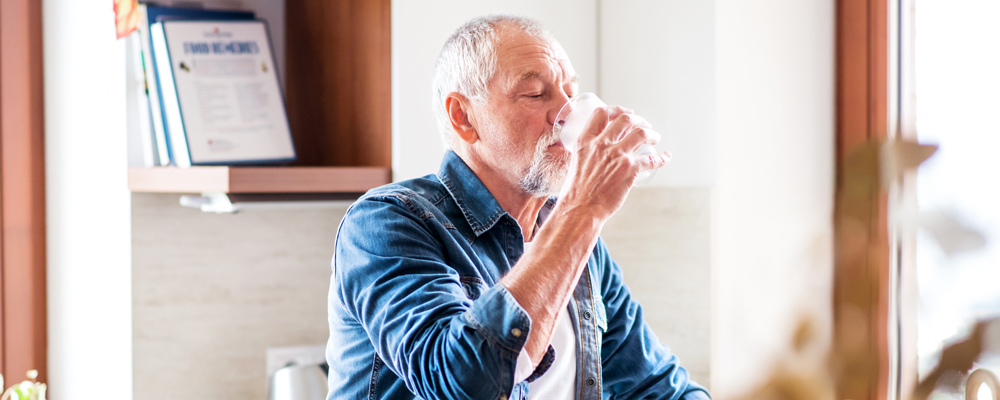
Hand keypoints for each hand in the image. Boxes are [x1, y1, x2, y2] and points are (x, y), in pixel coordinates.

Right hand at [557, 106, 668, 221]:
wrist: (580, 209)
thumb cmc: (576, 192)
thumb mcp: (576, 164)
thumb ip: (587, 155)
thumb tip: (597, 154)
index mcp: (585, 142)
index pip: (601, 114)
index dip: (617, 110)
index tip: (626, 113)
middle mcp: (601, 144)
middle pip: (625, 120)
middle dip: (639, 120)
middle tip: (645, 126)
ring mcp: (617, 156)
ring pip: (641, 134)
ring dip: (651, 134)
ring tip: (655, 137)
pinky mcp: (630, 169)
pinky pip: (652, 158)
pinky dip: (662, 157)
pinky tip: (666, 157)